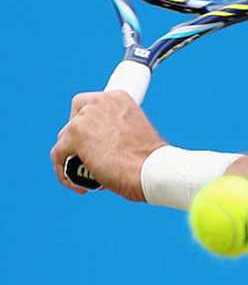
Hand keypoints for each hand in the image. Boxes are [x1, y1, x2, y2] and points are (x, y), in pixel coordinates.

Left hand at [50, 91, 164, 200]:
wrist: (152, 169)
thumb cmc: (149, 160)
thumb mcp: (134, 133)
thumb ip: (114, 129)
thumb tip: (96, 142)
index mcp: (117, 98)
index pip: (87, 105)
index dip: (87, 125)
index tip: (93, 140)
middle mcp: (99, 102)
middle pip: (73, 121)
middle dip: (77, 141)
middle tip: (91, 159)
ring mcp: (85, 118)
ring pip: (64, 141)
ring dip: (72, 159)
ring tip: (89, 176)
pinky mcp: (74, 136)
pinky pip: (58, 156)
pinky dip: (65, 174)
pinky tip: (81, 186)